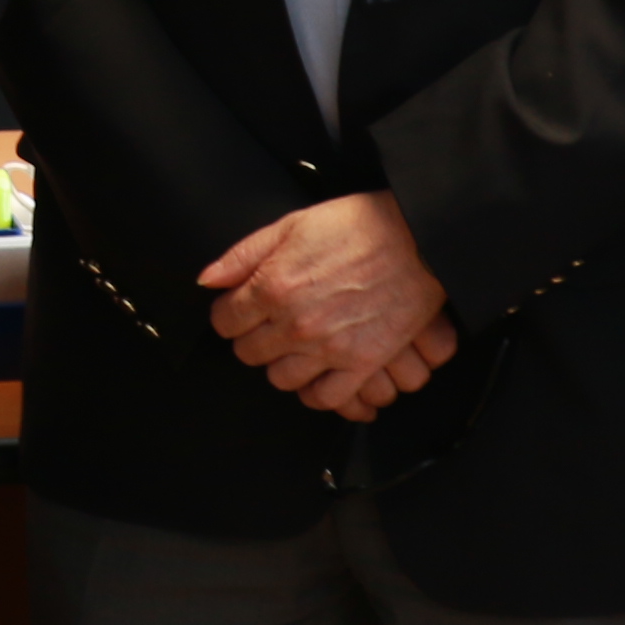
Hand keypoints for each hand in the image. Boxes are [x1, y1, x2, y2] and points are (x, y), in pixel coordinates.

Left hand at [201, 193, 453, 410]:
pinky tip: (319, 375)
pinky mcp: (362, 364)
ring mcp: (328, 348)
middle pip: (249, 353)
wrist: (417, 238)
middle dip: (253, 337)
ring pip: (281, 380)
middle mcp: (295, 324)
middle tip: (269, 325)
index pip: (225, 322)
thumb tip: (208, 279)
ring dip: (282, 364)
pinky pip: (326, 399)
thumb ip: (243, 255)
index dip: (229, 314)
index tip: (240, 310)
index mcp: (272, 287)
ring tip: (295, 347)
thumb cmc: (357, 226)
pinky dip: (318, 392)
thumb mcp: (290, 225)